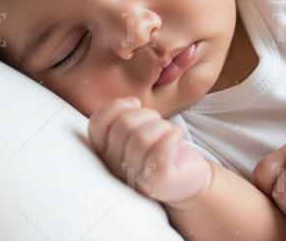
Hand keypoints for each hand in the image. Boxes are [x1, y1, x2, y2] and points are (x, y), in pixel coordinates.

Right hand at [88, 96, 212, 204]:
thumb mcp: (139, 132)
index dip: (115, 107)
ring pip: (142, 137)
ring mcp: (135, 179)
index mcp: (105, 154)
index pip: (97, 125)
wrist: (188, 180)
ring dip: (162, 126)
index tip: (135, 104)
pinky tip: (176, 136)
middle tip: (158, 124)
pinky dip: (171, 136)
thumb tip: (132, 102)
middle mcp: (115, 169)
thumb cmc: (162, 152)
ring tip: (170, 133)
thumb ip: (125, 119)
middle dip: (146, 115)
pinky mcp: (157, 182)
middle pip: (123, 124)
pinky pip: (159, 152)